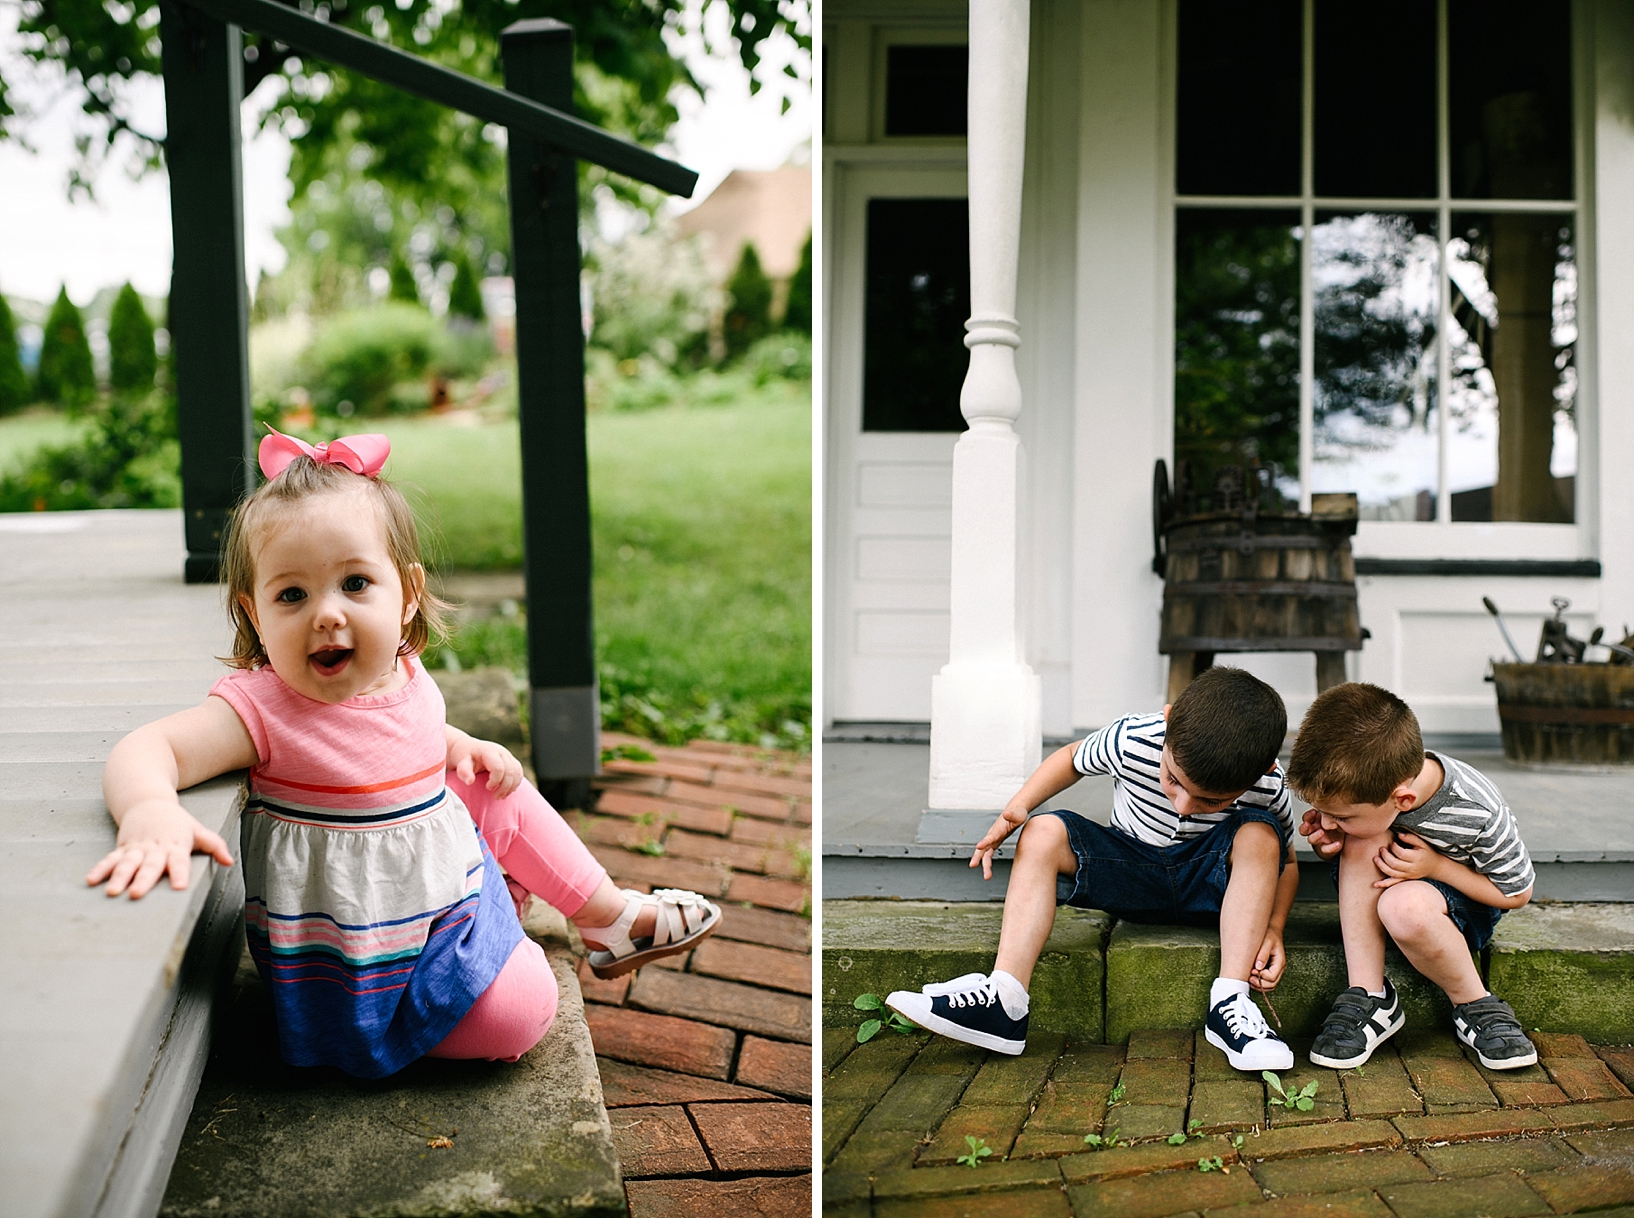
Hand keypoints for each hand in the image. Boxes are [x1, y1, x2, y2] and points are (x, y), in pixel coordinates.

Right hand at [85, 800, 233, 898]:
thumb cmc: (177, 822)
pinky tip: (91, 881)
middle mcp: (155, 848)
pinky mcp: (122, 848)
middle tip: (137, 894)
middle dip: (143, 879)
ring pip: (127, 864)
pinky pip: (110, 859)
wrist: (148, 801)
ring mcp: (136, 848)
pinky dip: (100, 869)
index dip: (180, 873)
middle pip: (150, 866)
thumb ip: (214, 845)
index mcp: (176, 846)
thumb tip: (230, 862)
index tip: (180, 887)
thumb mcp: (198, 830)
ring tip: (112, 892)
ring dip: (119, 877)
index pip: (180, 861)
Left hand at [448, 730, 523, 797]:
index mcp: (489, 751)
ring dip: (511, 787)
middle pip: (510, 771)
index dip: (495, 781)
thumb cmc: (464, 757)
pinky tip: (506, 790)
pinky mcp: (511, 760)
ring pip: (517, 772)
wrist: (468, 748)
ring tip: (501, 795)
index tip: (487, 787)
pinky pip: (519, 772)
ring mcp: (508, 755)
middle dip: (505, 787)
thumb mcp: (461, 763)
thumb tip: (470, 782)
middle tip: (495, 796)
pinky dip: (515, 783)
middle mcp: (501, 752)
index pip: (499, 768)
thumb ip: (464, 771)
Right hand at [969, 803, 1028, 880]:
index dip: (985, 842)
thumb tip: (1006, 813)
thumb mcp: (1018, 814)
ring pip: (985, 853)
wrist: (1015, 811)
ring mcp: (993, 839)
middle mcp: (992, 834)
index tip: (978, 847)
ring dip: (985, 865)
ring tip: (987, 877)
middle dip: (979, 858)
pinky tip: (988, 871)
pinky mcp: (995, 842)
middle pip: (984, 847)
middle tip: (973, 866)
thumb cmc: (1018, 813)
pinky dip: (987, 862)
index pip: (990, 836)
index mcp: (998, 829)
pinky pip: (989, 854)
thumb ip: (1011, 815)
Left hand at [1250, 928, 1285, 991]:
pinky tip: (1251, 978)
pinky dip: (1259, 983)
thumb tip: (1258, 967)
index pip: (1272, 976)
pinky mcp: (1269, 970)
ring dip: (1259, 985)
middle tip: (1249, 978)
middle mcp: (1279, 968)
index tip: (1252, 971)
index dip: (1262, 977)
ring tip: (1249, 979)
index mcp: (1280, 962)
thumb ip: (1263, 954)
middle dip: (1260, 984)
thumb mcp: (1267, 941)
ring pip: (1269, 985)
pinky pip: (1266, 982)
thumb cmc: (1269, 935)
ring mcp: (1274, 970)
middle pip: (1272, 984)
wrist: (1271, 931)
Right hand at [1299, 808, 1344, 858]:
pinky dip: (1331, 847)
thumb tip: (1330, 799)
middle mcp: (1315, 831)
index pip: (1306, 818)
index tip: (1314, 812)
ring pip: (1311, 839)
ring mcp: (1319, 840)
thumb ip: (1328, 811)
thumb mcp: (1332, 816)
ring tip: (1321, 832)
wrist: (1345, 840)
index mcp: (1315, 822)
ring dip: (1315, 836)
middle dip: (1305, 827)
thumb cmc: (1337, 825)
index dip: (1308, 816)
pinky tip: (1338, 844)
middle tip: (1308, 824)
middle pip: (1304, 830)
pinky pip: (1326, 849)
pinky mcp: (1326, 849)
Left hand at [1374, 831, 1437, 887]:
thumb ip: (1411, 838)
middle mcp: (1412, 868)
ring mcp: (1408, 875)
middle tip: (1381, 849)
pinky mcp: (1405, 879)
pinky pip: (1394, 883)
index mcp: (1416, 858)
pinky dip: (1384, 884)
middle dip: (1385, 856)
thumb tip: (1399, 835)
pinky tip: (1375, 884)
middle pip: (1394, 864)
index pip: (1401, 854)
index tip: (1392, 843)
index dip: (1394, 847)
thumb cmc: (1427, 852)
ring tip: (1376, 858)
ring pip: (1392, 873)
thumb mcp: (1423, 843)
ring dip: (1381, 866)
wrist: (1435, 867)